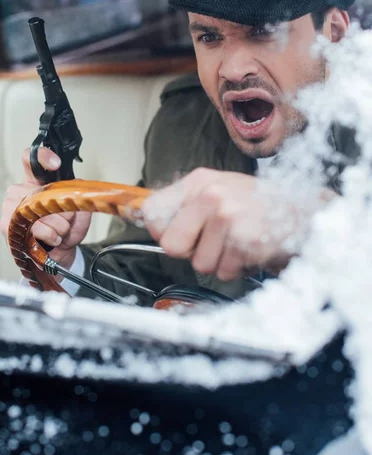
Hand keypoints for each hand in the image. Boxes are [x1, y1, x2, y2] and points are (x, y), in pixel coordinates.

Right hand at [0, 147, 91, 268]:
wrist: (59, 255)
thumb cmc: (66, 230)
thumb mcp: (81, 212)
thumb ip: (81, 197)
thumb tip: (80, 188)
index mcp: (36, 181)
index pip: (31, 159)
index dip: (42, 157)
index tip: (56, 164)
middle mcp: (21, 190)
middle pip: (44, 193)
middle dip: (63, 212)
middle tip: (65, 222)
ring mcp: (11, 206)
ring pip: (40, 211)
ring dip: (58, 227)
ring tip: (58, 233)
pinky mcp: (7, 224)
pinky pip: (35, 227)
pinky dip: (50, 236)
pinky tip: (50, 240)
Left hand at [143, 168, 314, 280]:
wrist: (303, 212)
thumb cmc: (258, 204)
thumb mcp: (219, 190)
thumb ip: (187, 207)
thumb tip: (153, 227)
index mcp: (198, 182)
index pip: (152, 211)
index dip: (160, 230)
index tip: (176, 234)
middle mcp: (210, 195)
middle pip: (171, 244)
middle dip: (191, 252)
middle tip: (213, 242)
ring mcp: (227, 217)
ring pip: (200, 264)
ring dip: (219, 262)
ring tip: (237, 243)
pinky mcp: (243, 241)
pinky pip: (224, 272)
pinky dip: (237, 268)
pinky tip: (249, 249)